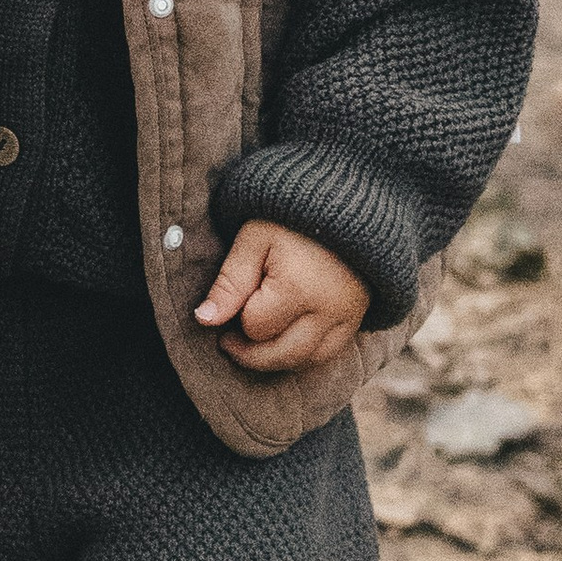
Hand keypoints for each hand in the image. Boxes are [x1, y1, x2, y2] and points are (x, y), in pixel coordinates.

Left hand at [198, 222, 369, 373]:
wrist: (343, 199)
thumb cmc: (291, 216)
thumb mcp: (254, 238)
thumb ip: (230, 282)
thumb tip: (204, 320)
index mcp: (297, 288)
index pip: (255, 327)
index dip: (236, 319)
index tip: (233, 301)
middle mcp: (327, 311)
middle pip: (281, 355)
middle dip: (250, 353)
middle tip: (229, 338)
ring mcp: (347, 317)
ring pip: (306, 362)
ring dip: (276, 359)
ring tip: (255, 341)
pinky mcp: (357, 318)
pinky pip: (329, 354)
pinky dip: (304, 355)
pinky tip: (284, 341)